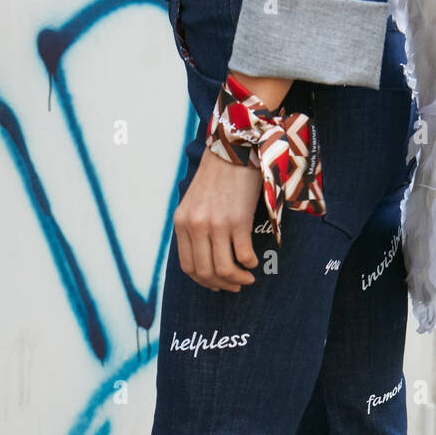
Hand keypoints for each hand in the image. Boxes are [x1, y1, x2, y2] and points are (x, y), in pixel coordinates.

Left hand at [174, 148, 261, 292]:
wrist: (234, 150)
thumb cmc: (218, 176)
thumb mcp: (195, 202)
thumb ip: (195, 227)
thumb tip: (207, 257)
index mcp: (182, 223)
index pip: (188, 266)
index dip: (204, 281)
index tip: (217, 284)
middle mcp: (195, 226)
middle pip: (205, 272)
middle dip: (222, 285)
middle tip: (236, 285)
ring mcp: (215, 224)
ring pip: (223, 269)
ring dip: (237, 278)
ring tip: (247, 277)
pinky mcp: (237, 221)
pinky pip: (243, 255)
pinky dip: (249, 263)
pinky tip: (253, 261)